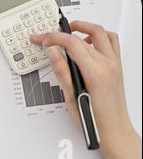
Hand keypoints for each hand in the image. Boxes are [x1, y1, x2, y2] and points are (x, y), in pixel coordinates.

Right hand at [31, 21, 141, 158]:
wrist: (113, 130)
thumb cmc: (95, 119)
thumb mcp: (71, 97)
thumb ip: (61, 70)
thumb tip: (52, 51)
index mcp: (96, 72)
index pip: (72, 43)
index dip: (53, 37)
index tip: (42, 39)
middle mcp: (108, 65)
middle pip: (84, 35)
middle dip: (63, 32)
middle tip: (48, 36)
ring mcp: (115, 64)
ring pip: (101, 33)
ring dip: (84, 27)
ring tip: (69, 31)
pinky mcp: (117, 66)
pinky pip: (111, 41)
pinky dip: (98, 36)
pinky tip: (86, 42)